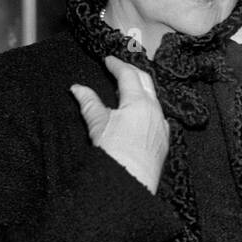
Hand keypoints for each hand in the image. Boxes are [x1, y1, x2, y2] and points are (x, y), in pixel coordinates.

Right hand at [70, 56, 169, 193]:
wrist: (131, 181)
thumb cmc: (114, 155)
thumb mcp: (97, 124)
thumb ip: (88, 102)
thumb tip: (77, 88)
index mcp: (139, 103)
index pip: (129, 75)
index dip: (117, 65)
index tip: (109, 60)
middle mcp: (155, 110)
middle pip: (145, 82)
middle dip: (132, 72)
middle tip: (119, 68)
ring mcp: (162, 125)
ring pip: (153, 98)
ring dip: (141, 90)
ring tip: (126, 90)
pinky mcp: (163, 139)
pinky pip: (158, 115)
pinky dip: (148, 107)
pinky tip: (139, 113)